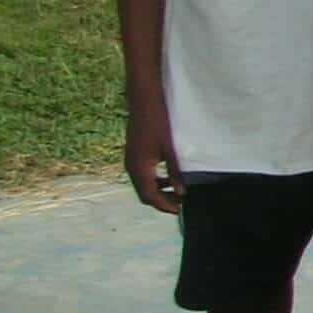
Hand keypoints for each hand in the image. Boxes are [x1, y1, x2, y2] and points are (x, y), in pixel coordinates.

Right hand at [124, 97, 183, 213]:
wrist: (144, 100)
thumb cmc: (159, 122)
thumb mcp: (171, 148)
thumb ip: (175, 171)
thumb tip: (181, 192)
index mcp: (139, 168)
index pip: (149, 196)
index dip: (164, 206)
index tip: (180, 211)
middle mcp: (131, 167)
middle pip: (144, 193)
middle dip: (162, 201)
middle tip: (181, 204)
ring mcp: (131, 160)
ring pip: (143, 184)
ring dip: (159, 191)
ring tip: (178, 192)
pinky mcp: (134, 154)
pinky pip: (143, 174)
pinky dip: (155, 180)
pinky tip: (170, 177)